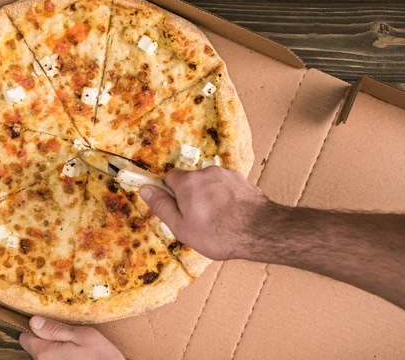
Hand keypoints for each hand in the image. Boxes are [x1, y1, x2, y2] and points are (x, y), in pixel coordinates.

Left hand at [19, 316, 123, 359]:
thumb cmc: (100, 357)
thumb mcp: (82, 335)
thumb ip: (56, 329)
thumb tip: (34, 321)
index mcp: (45, 352)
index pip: (25, 339)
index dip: (36, 330)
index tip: (48, 326)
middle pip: (35, 349)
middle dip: (47, 341)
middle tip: (68, 338)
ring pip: (44, 357)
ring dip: (54, 351)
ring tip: (73, 350)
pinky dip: (60, 358)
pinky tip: (74, 358)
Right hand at [139, 166, 269, 260]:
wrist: (259, 231)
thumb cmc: (216, 233)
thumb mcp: (181, 226)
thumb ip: (161, 205)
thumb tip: (144, 189)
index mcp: (188, 181)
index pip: (170, 177)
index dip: (171, 194)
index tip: (178, 210)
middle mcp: (207, 172)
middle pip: (192, 181)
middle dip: (192, 196)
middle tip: (198, 220)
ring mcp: (228, 175)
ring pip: (211, 184)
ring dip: (210, 197)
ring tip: (219, 221)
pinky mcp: (244, 181)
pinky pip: (228, 188)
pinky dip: (227, 199)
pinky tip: (232, 216)